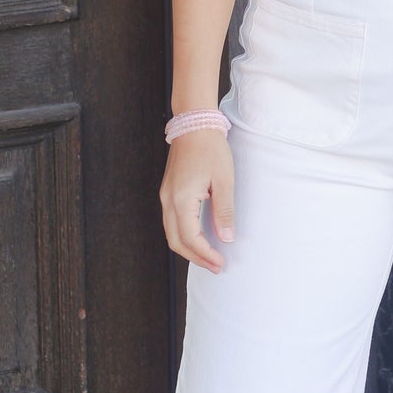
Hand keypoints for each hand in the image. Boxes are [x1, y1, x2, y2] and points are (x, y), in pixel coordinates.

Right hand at [159, 129, 235, 271]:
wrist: (194, 125)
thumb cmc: (211, 150)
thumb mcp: (224, 181)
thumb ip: (224, 212)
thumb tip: (226, 238)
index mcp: (182, 200)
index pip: (191, 238)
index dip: (206, 255)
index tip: (221, 263)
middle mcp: (168, 201)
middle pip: (176, 241)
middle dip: (196, 258)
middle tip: (215, 267)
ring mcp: (166, 197)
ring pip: (171, 233)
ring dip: (189, 249)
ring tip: (208, 257)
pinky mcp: (168, 192)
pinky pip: (171, 222)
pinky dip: (184, 236)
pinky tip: (199, 238)